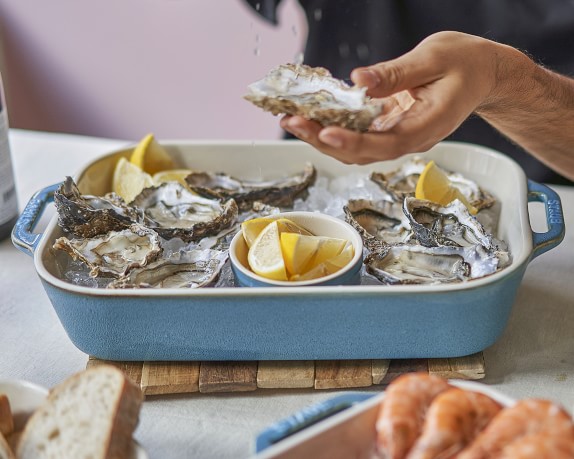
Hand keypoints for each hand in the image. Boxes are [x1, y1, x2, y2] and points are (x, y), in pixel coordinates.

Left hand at [280, 31, 501, 163]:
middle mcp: (410, 138)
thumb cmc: (466, 64)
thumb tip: (359, 80)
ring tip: (293, 120)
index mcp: (426, 126)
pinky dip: (335, 126)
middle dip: (324, 140)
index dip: (354, 142)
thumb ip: (396, 73)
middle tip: (293, 122)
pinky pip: (359, 133)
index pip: (385, 143)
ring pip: (356, 147)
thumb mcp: (434, 58)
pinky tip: (314, 114)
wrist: (483, 74)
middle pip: (362, 151)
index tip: (326, 133)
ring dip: (323, 137)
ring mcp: (398, 135)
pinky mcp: (390, 127)